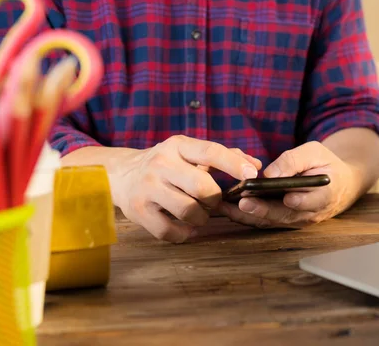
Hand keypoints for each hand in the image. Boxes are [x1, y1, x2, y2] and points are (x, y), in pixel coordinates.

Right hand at [111, 135, 260, 242]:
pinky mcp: (138, 211)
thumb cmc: (168, 164)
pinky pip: (170, 231)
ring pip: (188, 211)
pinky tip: (185, 226)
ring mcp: (147, 188)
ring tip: (199, 213)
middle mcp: (161, 163)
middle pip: (202, 186)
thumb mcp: (190, 153)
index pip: (210, 151)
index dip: (233, 164)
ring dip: (202, 218)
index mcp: (178, 146)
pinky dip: (184, 233)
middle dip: (215, 198)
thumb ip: (225, 157)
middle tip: (213, 201)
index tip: (252, 175)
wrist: (123, 175)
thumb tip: (256, 166)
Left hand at [219, 141, 361, 228]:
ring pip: (272, 221)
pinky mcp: (285, 222)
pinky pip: (265, 221)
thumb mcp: (315, 152)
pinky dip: (247, 217)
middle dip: (264, 210)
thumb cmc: (325, 164)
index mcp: (326, 194)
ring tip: (227, 207)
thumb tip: (270, 174)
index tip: (288, 198)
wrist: (337, 183)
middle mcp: (311, 213)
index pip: (314, 201)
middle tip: (244, 203)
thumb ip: (294, 161)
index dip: (300, 202)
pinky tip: (228, 209)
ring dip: (249, 217)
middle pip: (286, 215)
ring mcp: (297, 220)